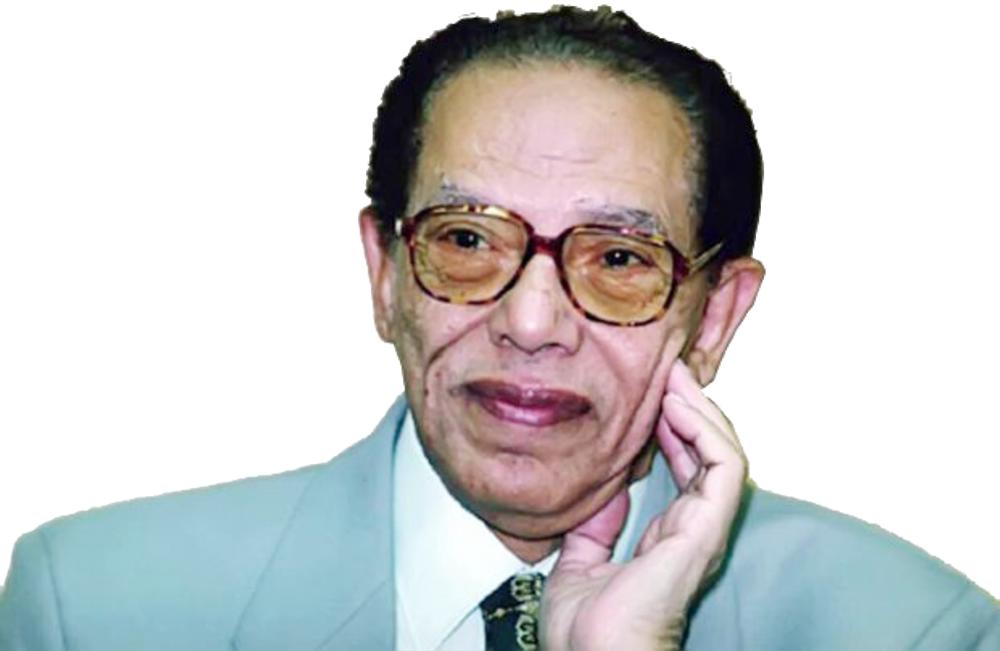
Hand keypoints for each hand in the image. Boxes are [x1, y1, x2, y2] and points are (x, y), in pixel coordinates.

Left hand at [540, 359, 747, 649]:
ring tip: (677, 376)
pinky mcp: (704, 531)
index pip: (685, 468)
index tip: (654, 394)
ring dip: (702, 410)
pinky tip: (680, 406)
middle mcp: (693, 530)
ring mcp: (702, 530)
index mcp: (669, 537)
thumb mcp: (580, 562)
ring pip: (723, 454)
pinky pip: (723, 469)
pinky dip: (707, 431)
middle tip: (670, 370)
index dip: (673, 428)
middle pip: (709, 454)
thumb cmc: (585, 632)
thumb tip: (608, 492)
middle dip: (692, 409)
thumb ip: (596, 527)